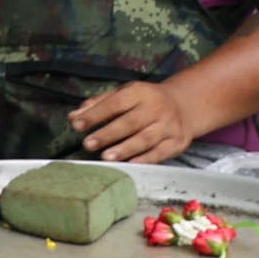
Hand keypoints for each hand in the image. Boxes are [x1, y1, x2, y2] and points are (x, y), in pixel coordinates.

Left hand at [73, 79, 201, 164]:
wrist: (185, 105)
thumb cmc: (145, 101)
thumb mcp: (124, 94)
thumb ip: (98, 104)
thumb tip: (74, 117)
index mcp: (140, 93)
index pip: (115, 103)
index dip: (95, 114)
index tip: (77, 125)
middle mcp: (157, 108)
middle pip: (130, 123)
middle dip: (108, 134)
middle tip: (88, 144)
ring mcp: (170, 126)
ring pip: (146, 139)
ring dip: (125, 149)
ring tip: (106, 157)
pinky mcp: (178, 142)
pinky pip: (161, 152)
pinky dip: (145, 159)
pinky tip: (130, 164)